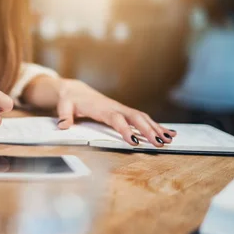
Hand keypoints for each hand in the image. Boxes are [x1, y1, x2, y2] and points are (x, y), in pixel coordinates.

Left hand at [56, 80, 175, 146]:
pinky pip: (142, 119)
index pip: (116, 119)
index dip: (126, 130)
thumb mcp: (63, 106)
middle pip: (135, 118)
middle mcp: (115, 107)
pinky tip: (169, 133)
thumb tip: (63, 126)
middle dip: (149, 130)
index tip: (134, 141)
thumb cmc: (70, 100)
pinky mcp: (124, 112)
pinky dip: (156, 125)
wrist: (74, 90)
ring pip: (142, 118)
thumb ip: (64, 116)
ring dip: (156, 128)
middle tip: (160, 143)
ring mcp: (121, 109)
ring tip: (170, 139)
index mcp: (101, 108)